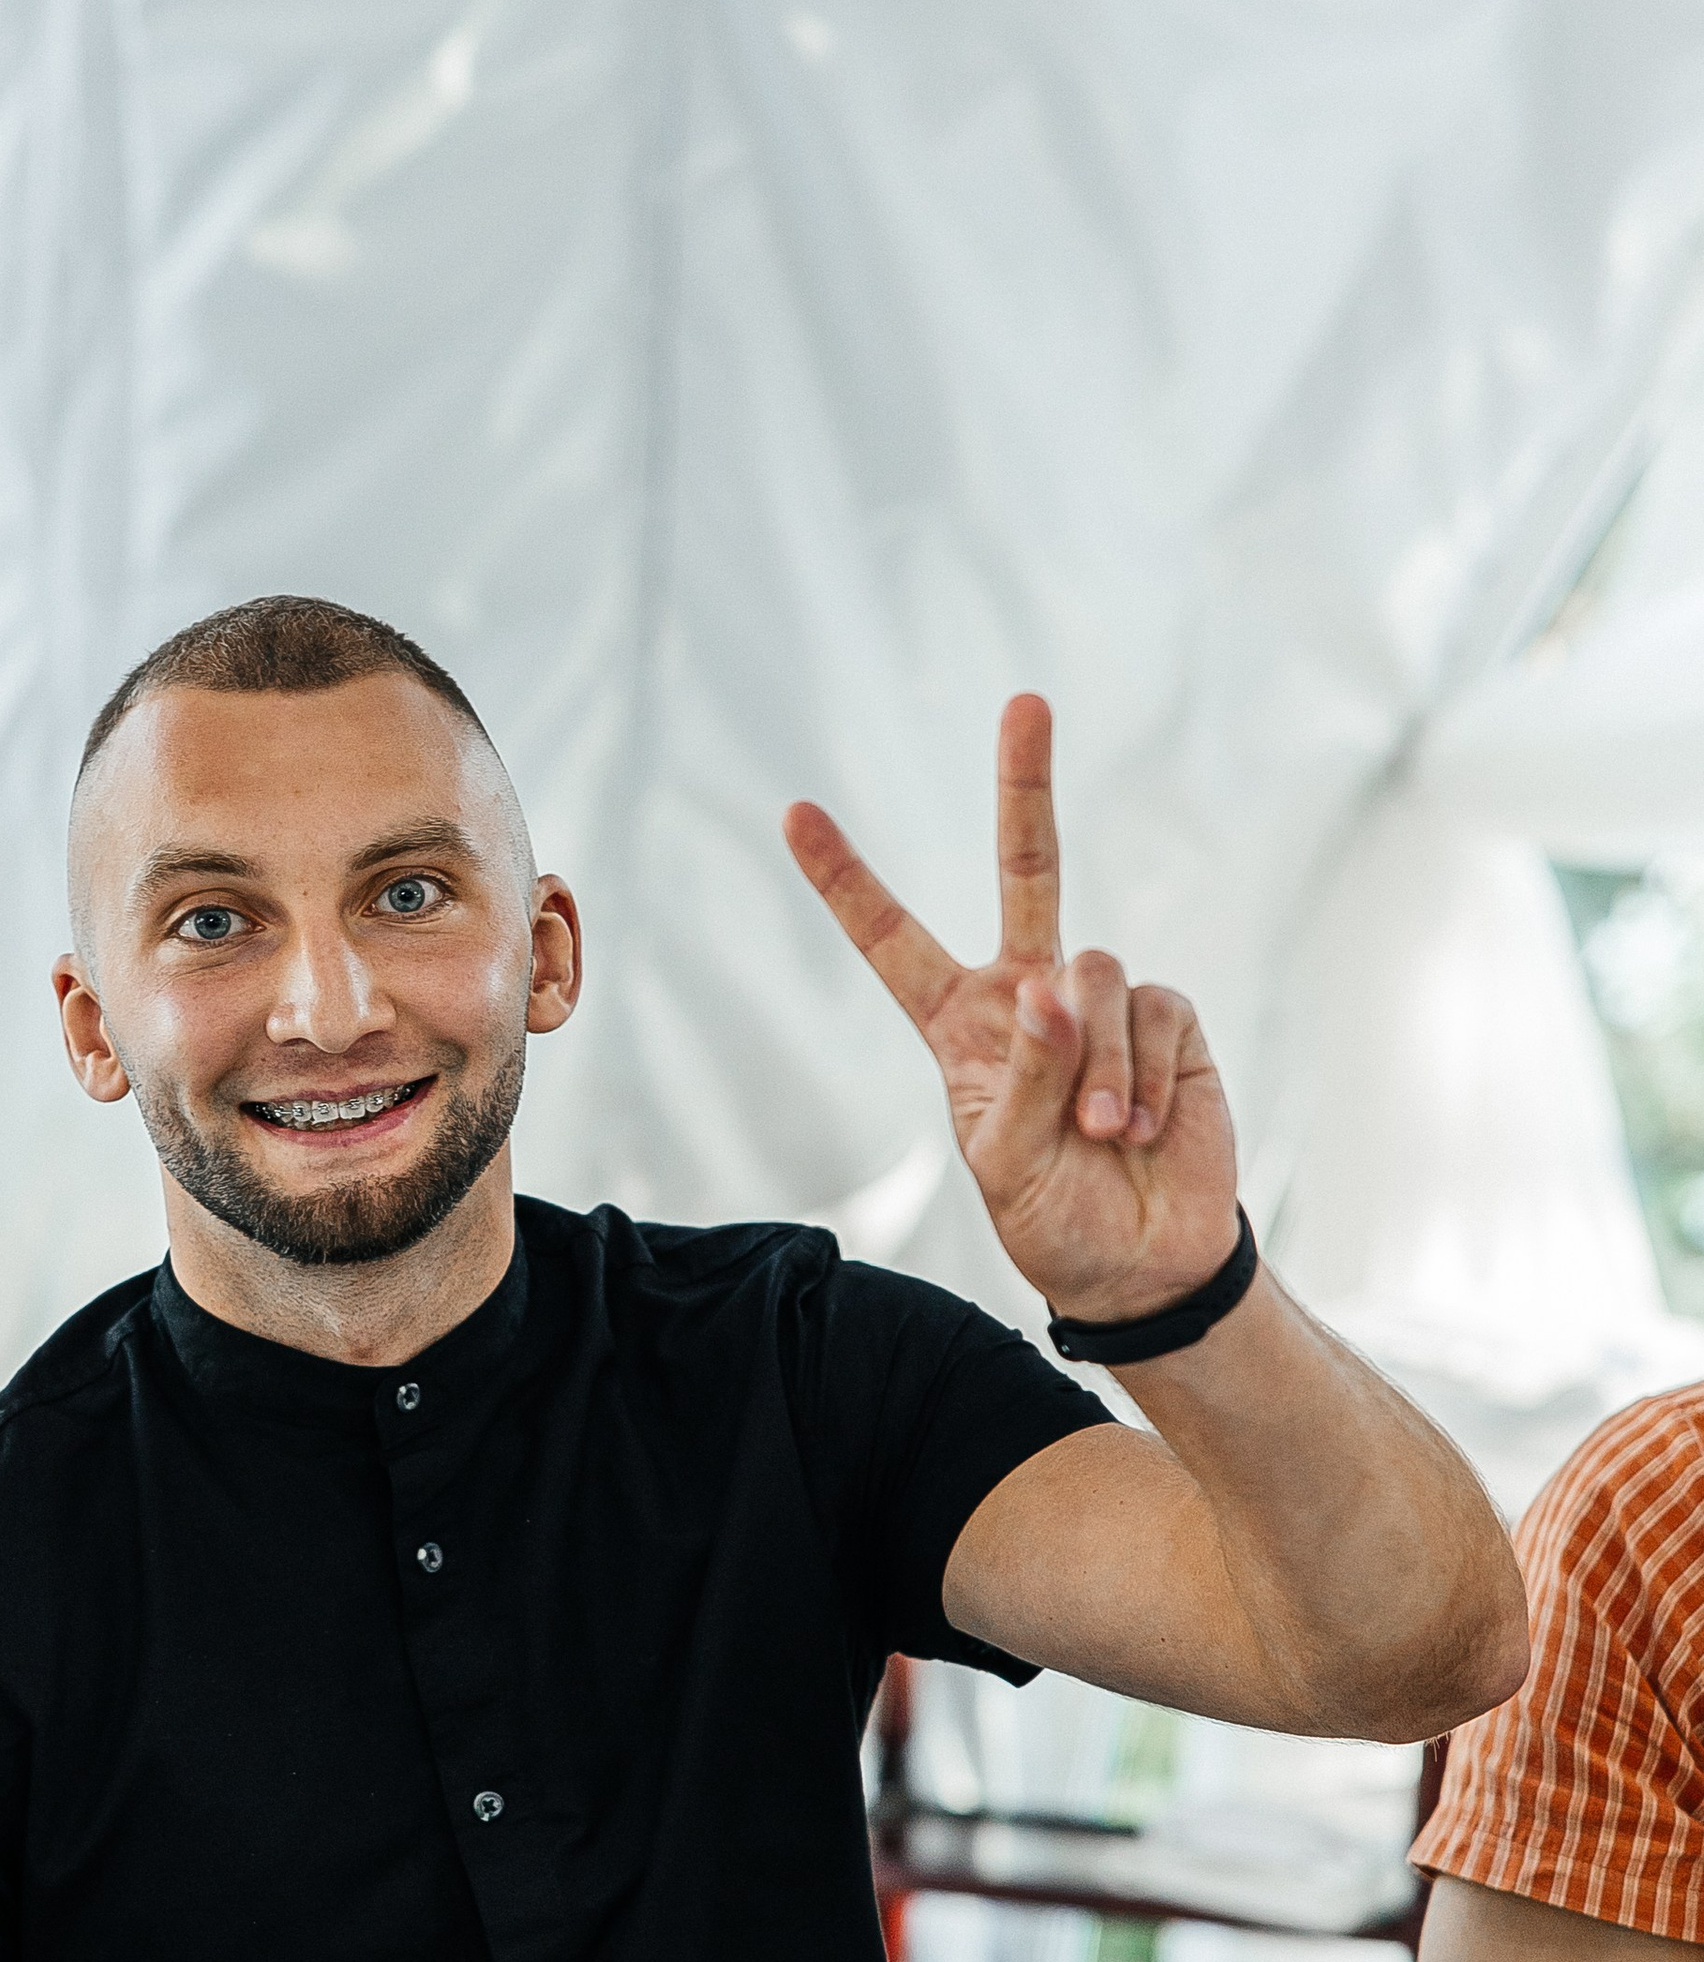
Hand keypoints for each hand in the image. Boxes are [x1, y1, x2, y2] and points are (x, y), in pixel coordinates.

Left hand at [784, 693, 1237, 1323]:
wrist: (1138, 1260)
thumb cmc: (1051, 1214)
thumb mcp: (1002, 1162)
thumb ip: (1020, 1076)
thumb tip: (1054, 983)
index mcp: (959, 1023)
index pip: (892, 939)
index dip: (846, 879)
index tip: (794, 812)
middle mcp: (1029, 993)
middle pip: (1028, 870)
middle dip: (1026, 785)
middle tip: (1027, 701)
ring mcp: (1100, 1000)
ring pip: (1092, 974)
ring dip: (1092, 1063)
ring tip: (1097, 1133)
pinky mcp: (1167, 1019)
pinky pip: (1153, 1013)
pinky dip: (1144, 1077)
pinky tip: (1139, 1129)